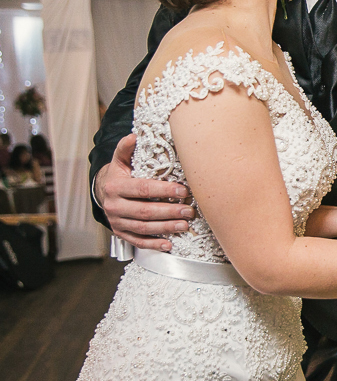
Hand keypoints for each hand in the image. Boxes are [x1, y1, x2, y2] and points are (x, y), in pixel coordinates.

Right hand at [95, 133, 193, 250]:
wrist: (102, 192)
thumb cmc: (118, 175)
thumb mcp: (119, 161)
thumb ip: (125, 150)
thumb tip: (134, 136)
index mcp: (115, 187)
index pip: (143, 189)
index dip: (164, 190)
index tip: (183, 191)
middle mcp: (114, 206)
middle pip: (145, 211)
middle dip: (169, 211)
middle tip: (189, 210)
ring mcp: (117, 221)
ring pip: (143, 227)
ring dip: (166, 227)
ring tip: (184, 224)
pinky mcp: (121, 233)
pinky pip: (138, 241)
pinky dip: (154, 244)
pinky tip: (168, 244)